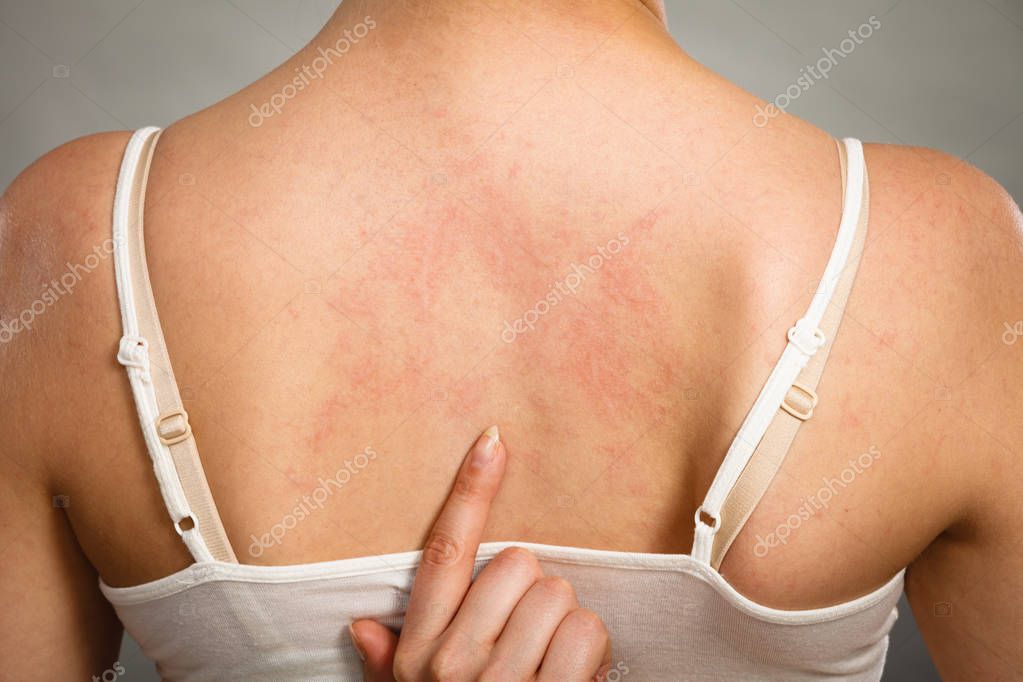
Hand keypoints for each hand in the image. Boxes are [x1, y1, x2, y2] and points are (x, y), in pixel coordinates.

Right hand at [350, 426, 611, 680]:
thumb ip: (390, 663)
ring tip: (550, 663)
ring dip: (568, 625)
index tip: (493, 439)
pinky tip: (576, 678)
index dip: (470, 490)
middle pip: (519, 564)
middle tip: (528, 635)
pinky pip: (587, 634)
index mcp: (420, 651)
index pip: (445, 550)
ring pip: (559, 595)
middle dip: (536, 593)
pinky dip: (593, 653)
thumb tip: (362, 625)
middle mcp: (453, 663)